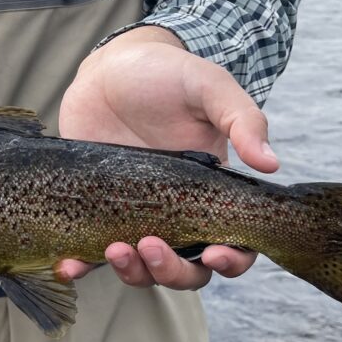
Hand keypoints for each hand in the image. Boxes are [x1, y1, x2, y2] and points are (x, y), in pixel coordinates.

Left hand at [57, 26, 279, 289]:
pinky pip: (91, 252)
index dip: (230, 260)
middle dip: (172, 270)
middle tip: (150, 245)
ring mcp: (136, 217)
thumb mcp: (209, 88)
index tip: (214, 253)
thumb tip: (271, 164)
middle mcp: (177, 214)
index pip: (234, 244)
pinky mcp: (98, 213)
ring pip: (143, 269)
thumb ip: (243, 120)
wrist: (110, 70)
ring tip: (115, 249)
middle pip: (187, 269)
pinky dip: (82, 266)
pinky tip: (70, 265)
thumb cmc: (169, 76)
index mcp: (213, 194)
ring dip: (133, 271)